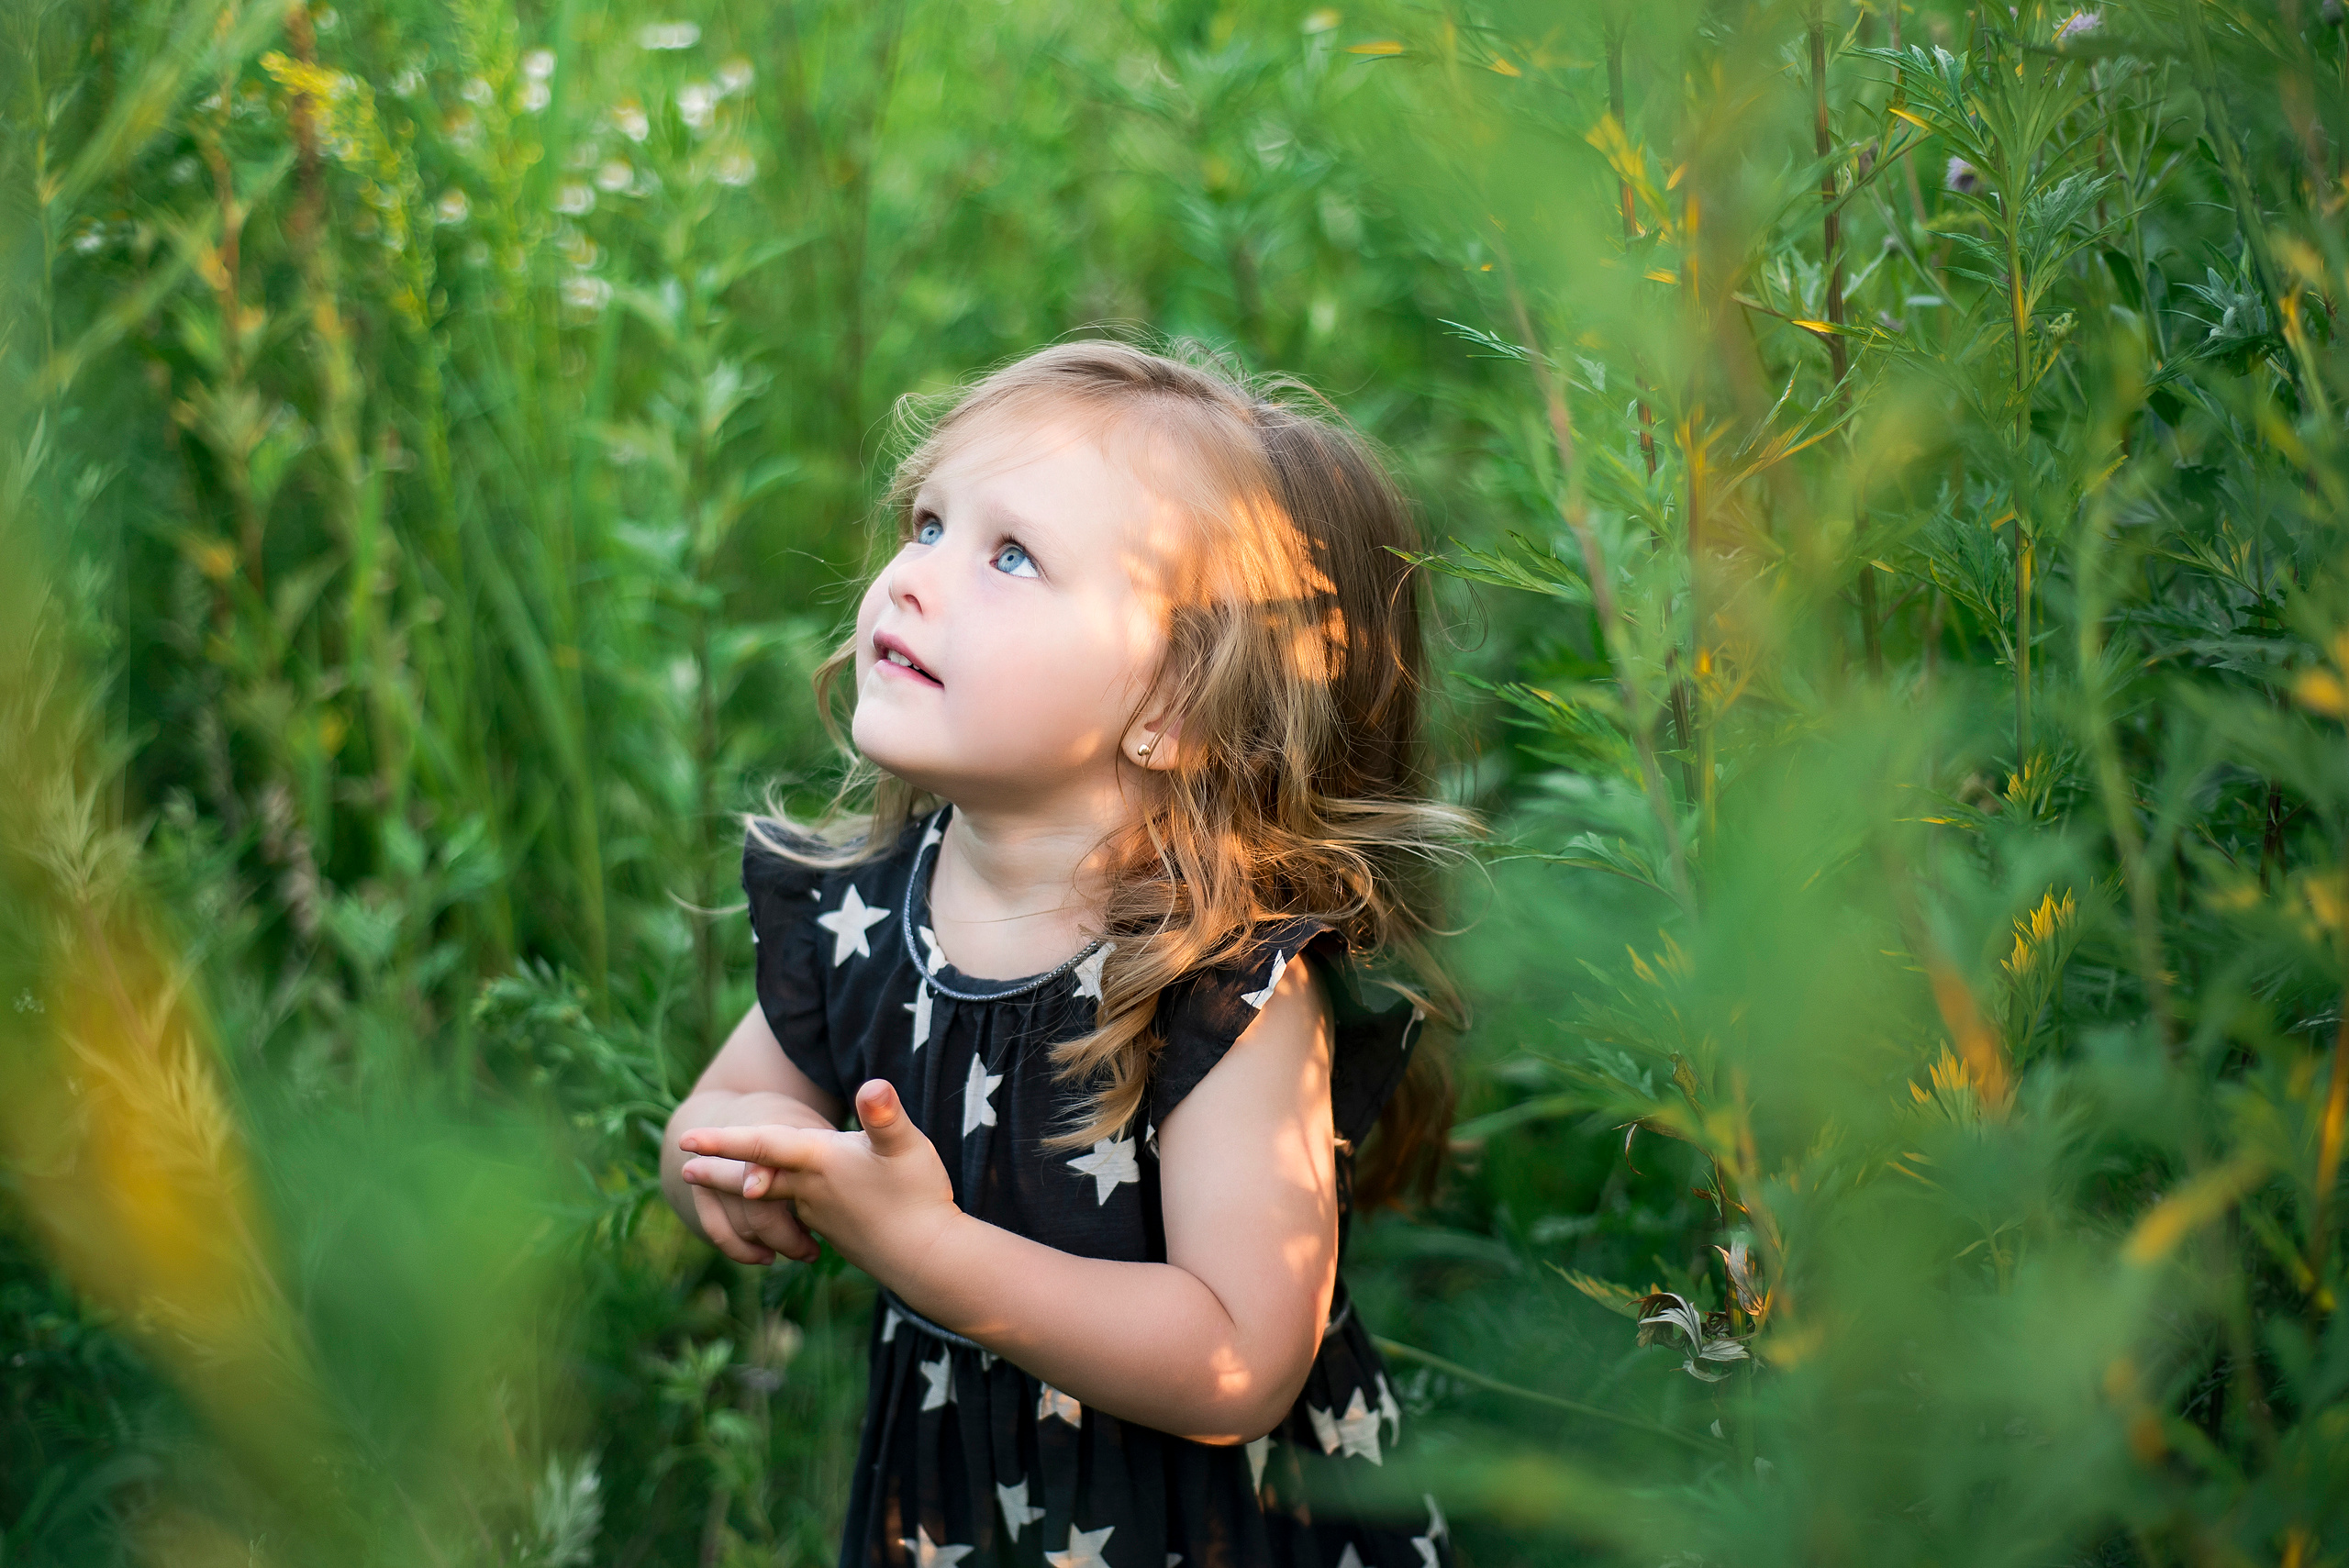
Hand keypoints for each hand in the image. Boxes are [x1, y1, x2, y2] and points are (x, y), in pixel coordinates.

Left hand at [679, 1081, 959, 1281]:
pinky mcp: (836, 1230)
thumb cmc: (917, 1198)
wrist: (925, 1258)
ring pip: (776, 1197)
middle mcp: (811, 1188)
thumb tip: (873, 1085)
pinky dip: (785, 1208)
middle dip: (719, 1172)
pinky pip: (799, 1214)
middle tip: (684, 1169)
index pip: (762, 1145)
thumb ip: (886, 1116)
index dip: (724, 1139)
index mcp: (820, 1161)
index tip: (685, 1138)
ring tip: (734, 1185)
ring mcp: (820, 1213)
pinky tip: (792, 1204)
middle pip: (755, 1176)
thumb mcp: (906, 1147)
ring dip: (749, 1189)